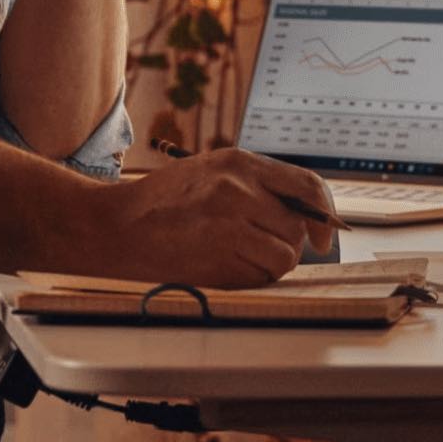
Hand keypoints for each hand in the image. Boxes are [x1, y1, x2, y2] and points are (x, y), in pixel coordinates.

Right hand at [91, 147, 338, 288]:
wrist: (118, 227)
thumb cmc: (166, 201)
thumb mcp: (213, 172)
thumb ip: (258, 186)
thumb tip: (308, 219)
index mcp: (240, 163)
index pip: (307, 185)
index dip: (324, 215)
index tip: (324, 237)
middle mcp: (239, 192)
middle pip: (296, 229)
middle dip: (286, 244)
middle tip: (257, 244)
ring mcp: (229, 228)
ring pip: (283, 258)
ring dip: (270, 264)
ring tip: (238, 255)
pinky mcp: (219, 262)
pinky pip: (259, 278)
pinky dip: (250, 277)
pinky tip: (222, 264)